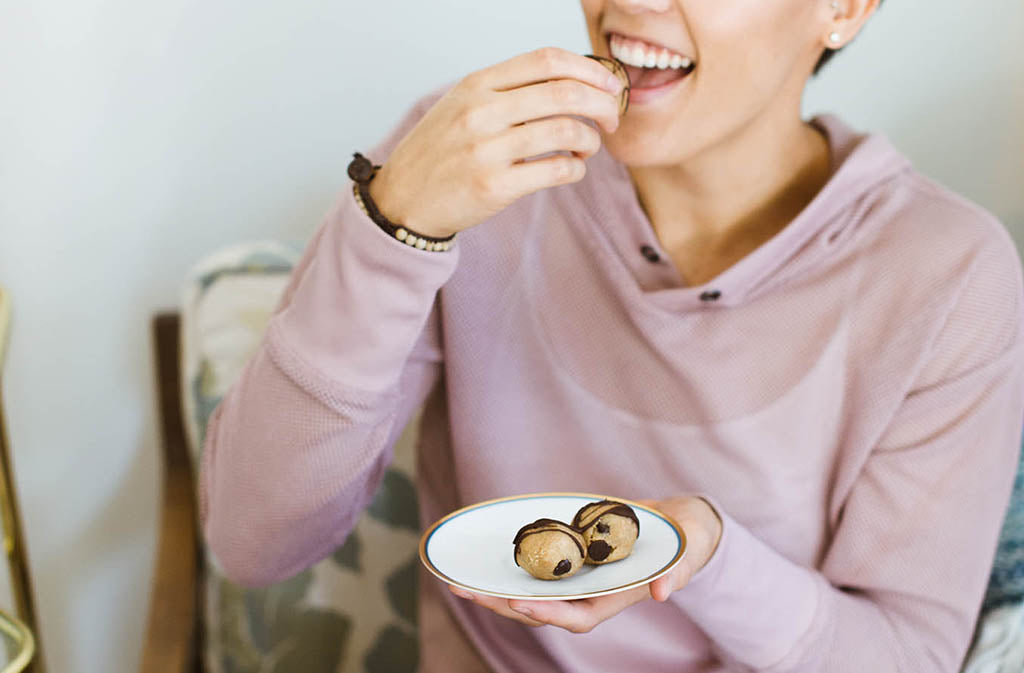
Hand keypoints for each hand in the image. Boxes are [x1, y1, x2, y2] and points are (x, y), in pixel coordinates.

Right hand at [369, 47, 623, 237]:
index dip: (590, 70)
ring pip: (566, 132)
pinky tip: (572, 169)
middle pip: (565, 94)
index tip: (610, 85)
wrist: (402, 199)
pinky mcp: (495, 186)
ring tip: (587, 148)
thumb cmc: (440, 151)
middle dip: (603, 105)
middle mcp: (481, 112)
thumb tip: (574, 82)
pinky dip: (576, 169)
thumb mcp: (462, 105)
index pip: (547, 61)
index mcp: (477, 85)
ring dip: (590, 141)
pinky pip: (556, 171)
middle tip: (611, 119)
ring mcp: (487, 150)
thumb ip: (508, 90)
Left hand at [448, 496, 722, 633]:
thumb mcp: (688, 550)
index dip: (547, 612)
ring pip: (531, 592)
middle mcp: (590, 592)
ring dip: (496, 590)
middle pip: (541, 609)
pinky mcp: (570, 558)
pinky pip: (535, 568)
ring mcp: (577, 577)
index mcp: (615, 598)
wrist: (682, 526)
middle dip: (502, 604)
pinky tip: (482, 559)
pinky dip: (509, 567)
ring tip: (457, 582)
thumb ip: (678, 571)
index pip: (576, 616)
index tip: (518, 603)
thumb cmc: (688, 538)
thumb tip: (662, 593)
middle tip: (463, 592)